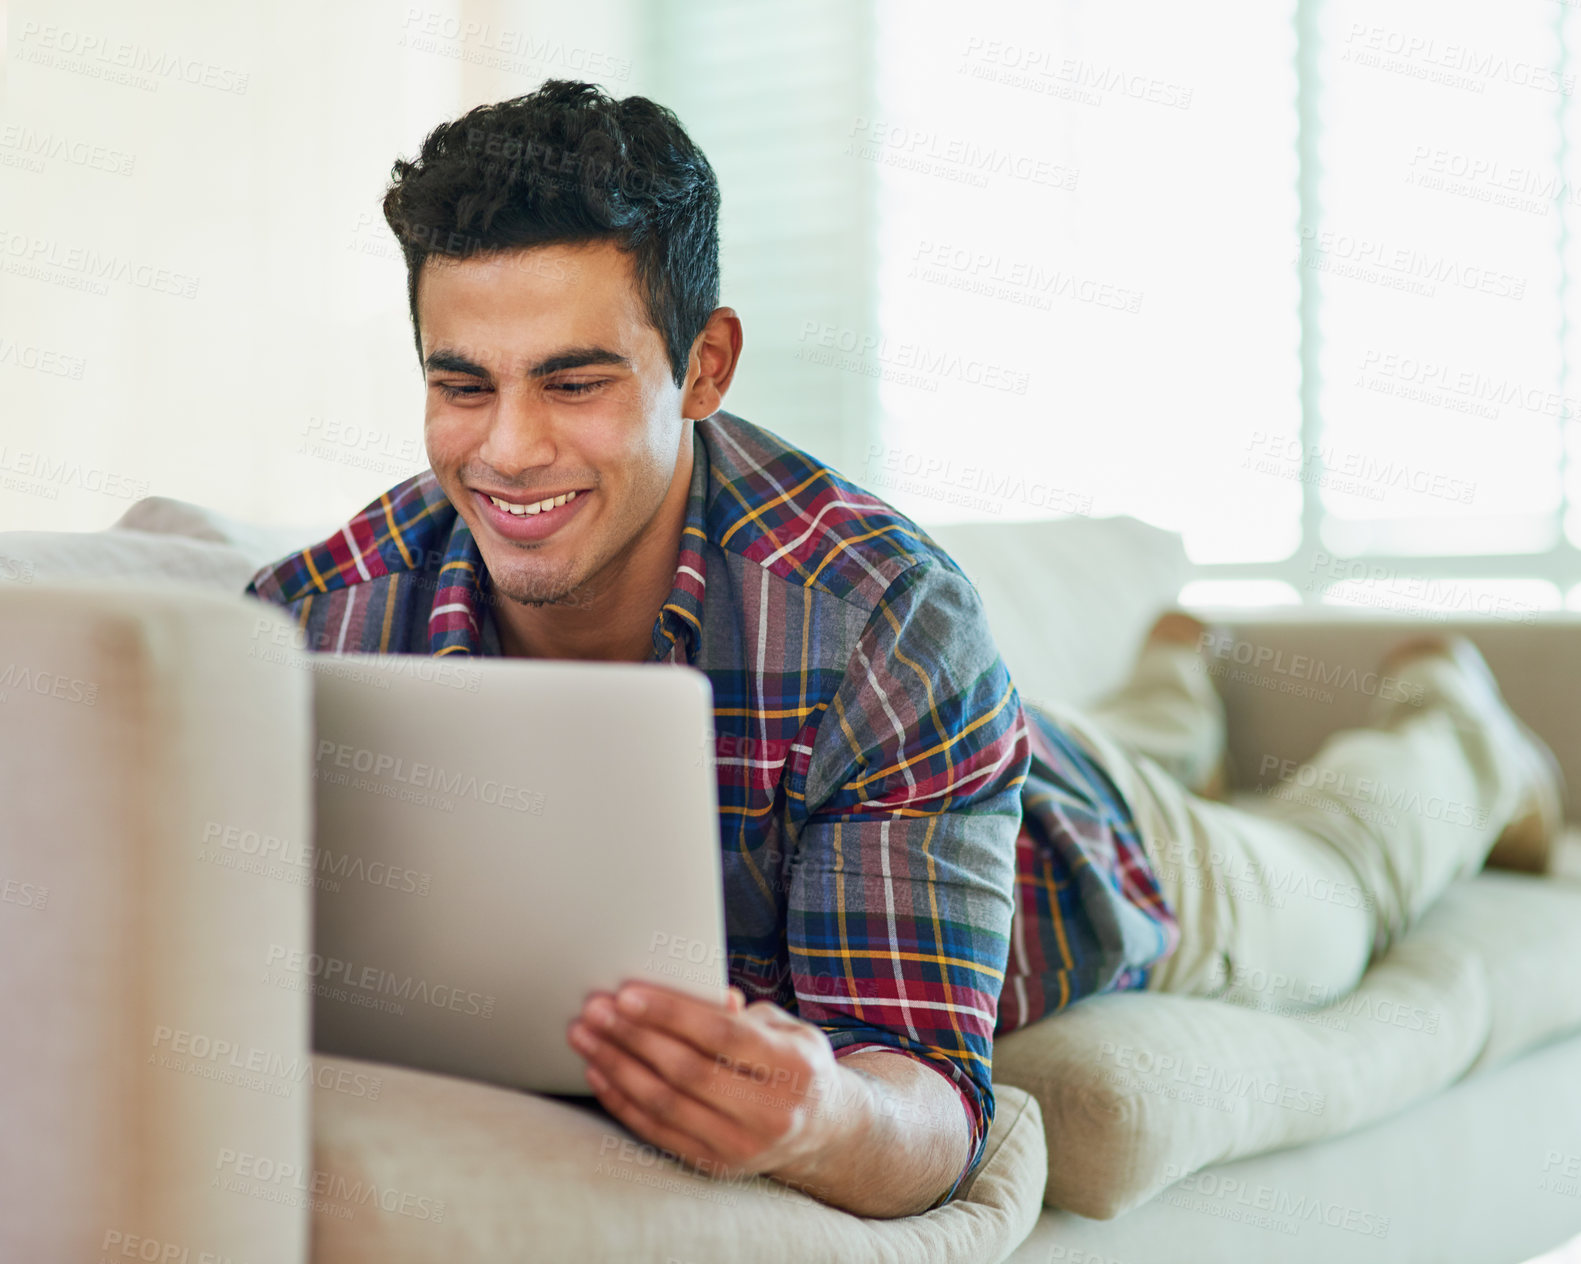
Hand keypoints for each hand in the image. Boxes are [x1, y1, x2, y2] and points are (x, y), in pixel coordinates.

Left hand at [566, 982, 863, 1191]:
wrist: (823, 1130)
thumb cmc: (794, 1063)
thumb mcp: (785, 1028)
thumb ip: (742, 1013)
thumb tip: (701, 994)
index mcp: (792, 1067)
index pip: (721, 1036)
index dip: (670, 1014)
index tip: (626, 994)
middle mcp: (771, 1113)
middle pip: (687, 1071)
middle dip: (633, 1037)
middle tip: (594, 1010)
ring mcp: (742, 1146)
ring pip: (664, 1103)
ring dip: (617, 1067)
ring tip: (585, 1037)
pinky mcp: (716, 1166)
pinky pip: (657, 1132)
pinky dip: (622, 1102)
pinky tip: (598, 1073)